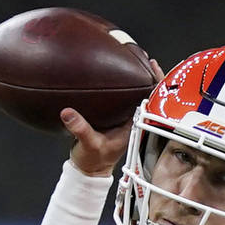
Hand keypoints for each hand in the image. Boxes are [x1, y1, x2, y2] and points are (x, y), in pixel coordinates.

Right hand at [63, 58, 163, 176]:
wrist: (90, 169)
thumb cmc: (94, 160)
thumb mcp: (88, 144)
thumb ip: (80, 129)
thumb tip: (68, 113)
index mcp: (136, 126)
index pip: (152, 101)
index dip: (156, 83)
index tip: (152, 66)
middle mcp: (135, 120)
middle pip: (147, 93)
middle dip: (147, 74)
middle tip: (141, 55)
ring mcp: (127, 118)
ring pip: (137, 94)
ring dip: (136, 78)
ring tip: (132, 57)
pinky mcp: (117, 117)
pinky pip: (124, 98)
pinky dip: (123, 85)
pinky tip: (116, 72)